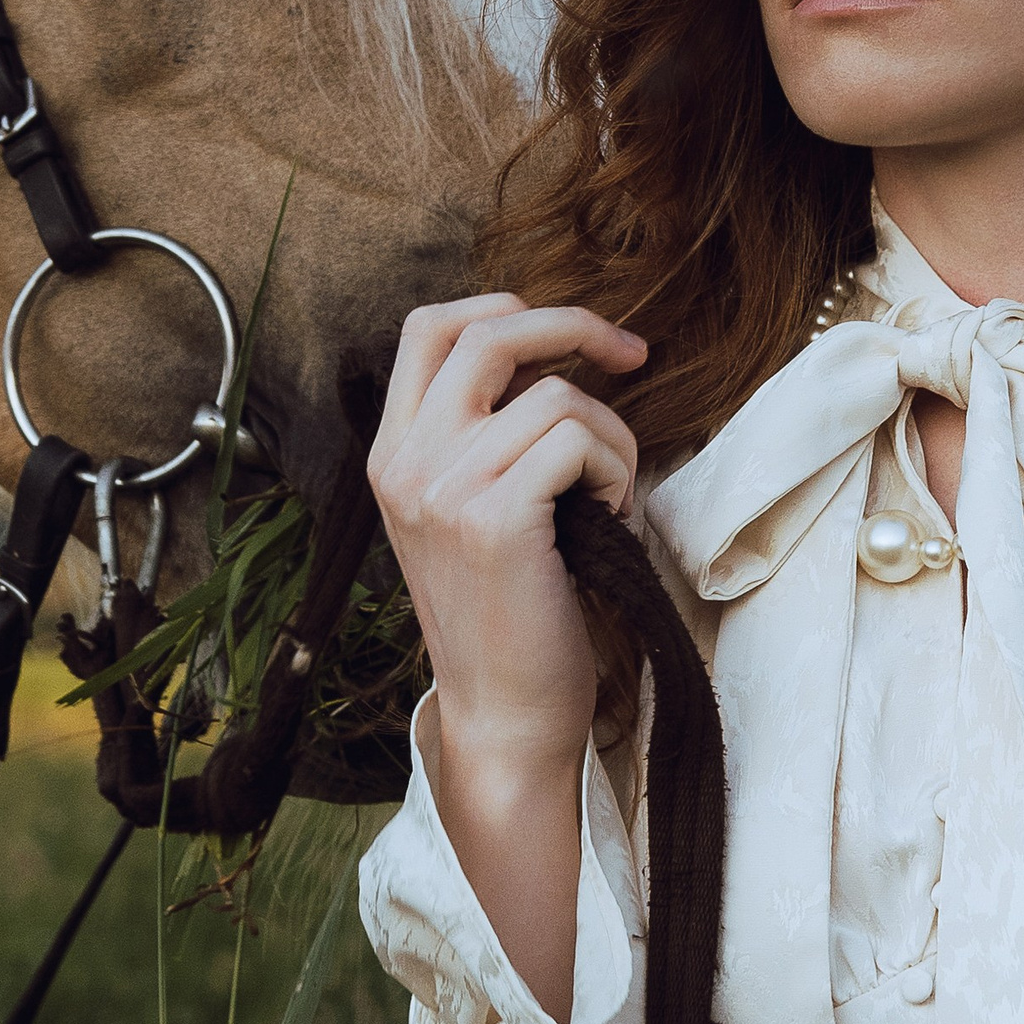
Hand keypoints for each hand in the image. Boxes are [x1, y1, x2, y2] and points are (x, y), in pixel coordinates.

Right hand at [369, 295, 644, 1010]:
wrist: (507, 715)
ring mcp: (441, 489)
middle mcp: (404, 463)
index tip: (573, 337)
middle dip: (574, 324)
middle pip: (488, 331)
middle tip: (631, 354)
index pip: (430, 327)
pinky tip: (609, 517)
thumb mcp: (472, 512)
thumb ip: (484, 438)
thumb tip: (555, 359)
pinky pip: (577, 439)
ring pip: (554, 394)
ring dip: (612, 435)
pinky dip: (615, 469)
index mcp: (392, 454)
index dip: (508, 308)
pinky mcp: (492, 518)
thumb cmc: (512, 617)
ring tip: (611, 494)